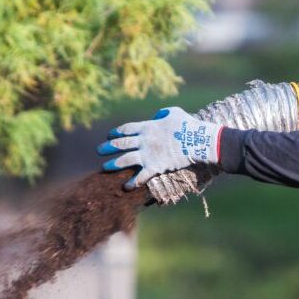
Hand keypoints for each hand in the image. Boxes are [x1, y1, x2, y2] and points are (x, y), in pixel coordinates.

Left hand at [97, 106, 222, 190]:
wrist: (198, 141)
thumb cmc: (188, 124)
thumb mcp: (174, 112)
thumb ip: (162, 113)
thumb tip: (156, 116)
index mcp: (147, 126)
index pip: (126, 129)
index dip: (116, 132)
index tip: (109, 135)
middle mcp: (144, 140)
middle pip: (121, 144)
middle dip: (108, 147)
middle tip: (99, 150)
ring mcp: (148, 154)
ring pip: (125, 160)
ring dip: (113, 164)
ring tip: (105, 167)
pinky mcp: (156, 167)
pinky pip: (141, 176)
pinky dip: (133, 182)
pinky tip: (126, 187)